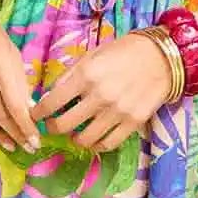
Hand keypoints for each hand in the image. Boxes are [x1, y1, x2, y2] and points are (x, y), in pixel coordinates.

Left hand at [34, 31, 175, 151]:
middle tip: (53, 125)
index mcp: (86, 75)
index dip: (38, 113)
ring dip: (74, 138)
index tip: (35, 116)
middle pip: (64, 125)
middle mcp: (100, 96)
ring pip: (84, 139)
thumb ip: (70, 75)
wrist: (161, 57)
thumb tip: (49, 96)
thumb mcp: (92, 55)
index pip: (51, 102)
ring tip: (74, 133)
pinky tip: (93, 138)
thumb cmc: (123, 52)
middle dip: (53, 128)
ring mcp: (118, 112)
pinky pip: (108, 143)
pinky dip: (96, 145)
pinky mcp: (133, 122)